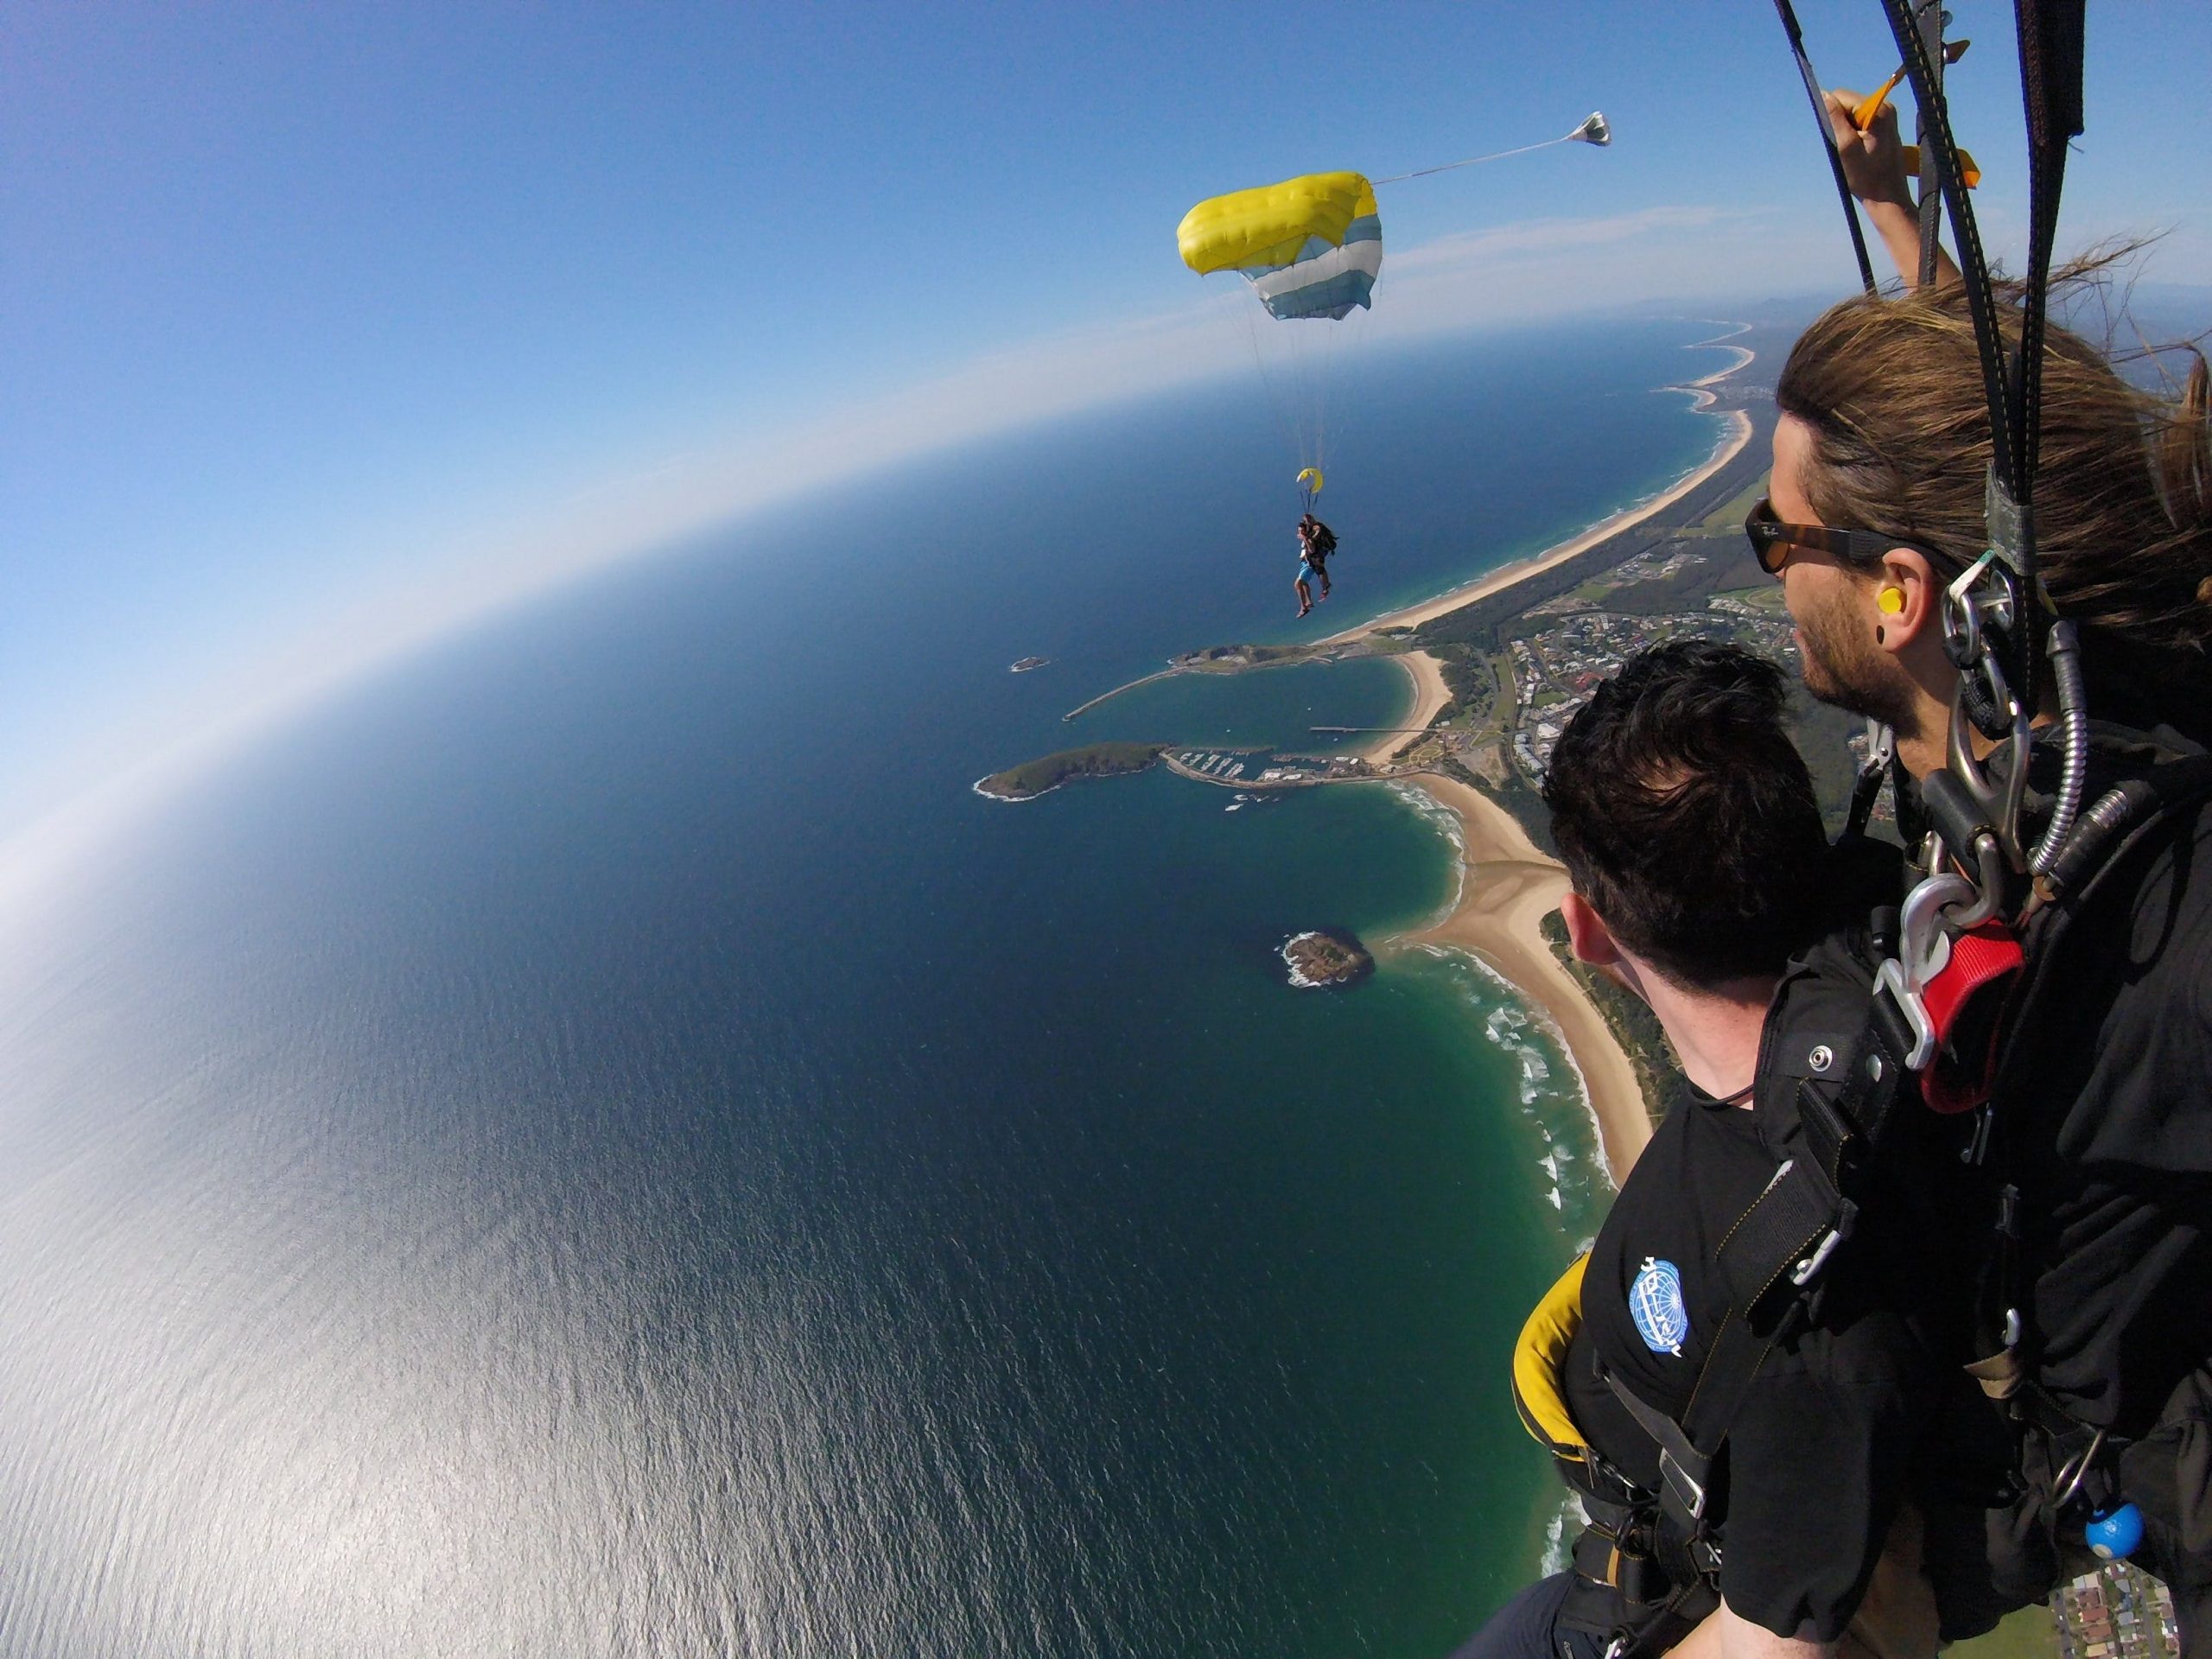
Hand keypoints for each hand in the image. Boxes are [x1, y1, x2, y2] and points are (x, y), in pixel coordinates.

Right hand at [1823, 90, 1912, 210]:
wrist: (1888, 196)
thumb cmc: (1867, 177)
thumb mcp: (1847, 147)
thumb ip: (1835, 119)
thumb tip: (1824, 95)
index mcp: (1878, 110)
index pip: (1842, 96)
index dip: (1831, 114)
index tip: (1835, 137)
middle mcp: (1885, 106)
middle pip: (1848, 102)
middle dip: (1840, 121)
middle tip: (1845, 146)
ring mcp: (1887, 115)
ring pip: (1853, 111)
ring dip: (1846, 128)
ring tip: (1852, 150)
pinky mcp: (1885, 124)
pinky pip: (1861, 120)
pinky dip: (1853, 132)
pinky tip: (1858, 149)